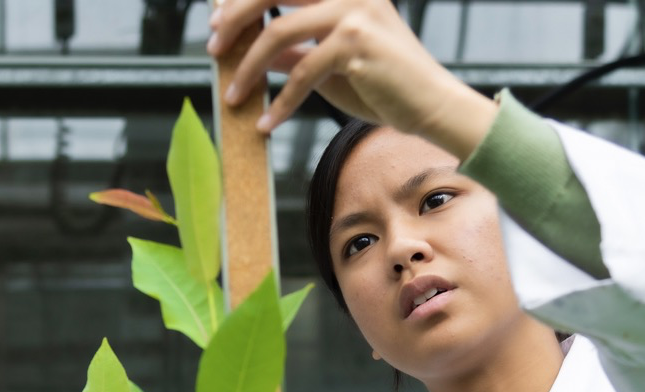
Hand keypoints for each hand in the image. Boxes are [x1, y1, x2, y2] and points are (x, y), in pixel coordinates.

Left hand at [208, 0, 495, 158]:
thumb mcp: (329, 66)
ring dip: (248, 68)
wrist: (431, 106)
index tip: (216, 19)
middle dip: (235, 17)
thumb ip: (294, 53)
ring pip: (279, 33)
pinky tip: (266, 123)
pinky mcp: (356, 45)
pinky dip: (280, 102)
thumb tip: (253, 52)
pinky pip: (302, 73)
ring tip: (233, 96)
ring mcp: (354, 13)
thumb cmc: (382, 85)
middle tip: (213, 47)